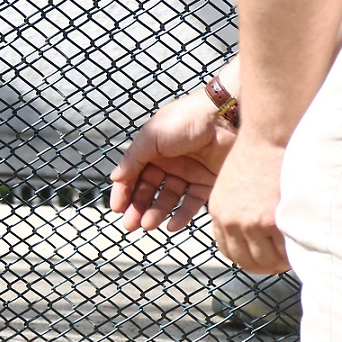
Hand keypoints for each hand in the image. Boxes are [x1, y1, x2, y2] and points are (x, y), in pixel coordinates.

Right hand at [109, 89, 234, 232]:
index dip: (123, 192)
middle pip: (149, 189)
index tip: (117, 209)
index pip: (133, 175)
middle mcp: (169, 162)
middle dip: (138, 207)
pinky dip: (182, 215)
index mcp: (152, 149)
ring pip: (168, 198)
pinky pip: (191, 202)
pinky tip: (172, 225)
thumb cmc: (186, 119)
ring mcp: (188, 172)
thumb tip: (115, 178)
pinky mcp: (207, 181)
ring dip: (156, 212)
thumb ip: (132, 159)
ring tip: (149, 225)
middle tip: (130, 224)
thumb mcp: (151, 136)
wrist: (225, 116)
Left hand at [207, 137, 290, 273]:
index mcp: (218, 213)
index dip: (248, 259)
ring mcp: (250, 223)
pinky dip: (294, 253)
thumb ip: (238, 207)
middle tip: (285, 263)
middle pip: (248, 261)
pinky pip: (284, 250)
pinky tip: (305, 246)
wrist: (271, 135)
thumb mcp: (234, 184)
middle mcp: (231, 222)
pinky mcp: (271, 221)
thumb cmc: (260, 154)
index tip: (263, 260)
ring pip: (267, 260)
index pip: (229, 250)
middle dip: (267, 266)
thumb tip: (252, 229)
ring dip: (283, 263)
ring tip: (298, 256)